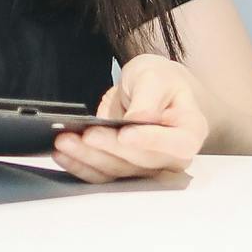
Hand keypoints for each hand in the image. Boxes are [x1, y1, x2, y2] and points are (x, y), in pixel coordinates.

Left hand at [53, 51, 210, 182]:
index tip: (125, 134)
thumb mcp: (156, 77)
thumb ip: (149, 98)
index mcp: (189, 132)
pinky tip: (62, 154)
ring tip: (64, 141)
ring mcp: (147, 168)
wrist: (151, 90)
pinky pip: (102, 174)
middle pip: (141, 160)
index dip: (150, 141)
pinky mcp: (123, 170)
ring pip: (117, 171)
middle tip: (86, 134)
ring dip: (88, 158)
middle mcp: (171, 157)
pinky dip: (80, 165)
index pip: (176, 144)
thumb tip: (139, 120)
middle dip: (109, 147)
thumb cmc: (160, 82)